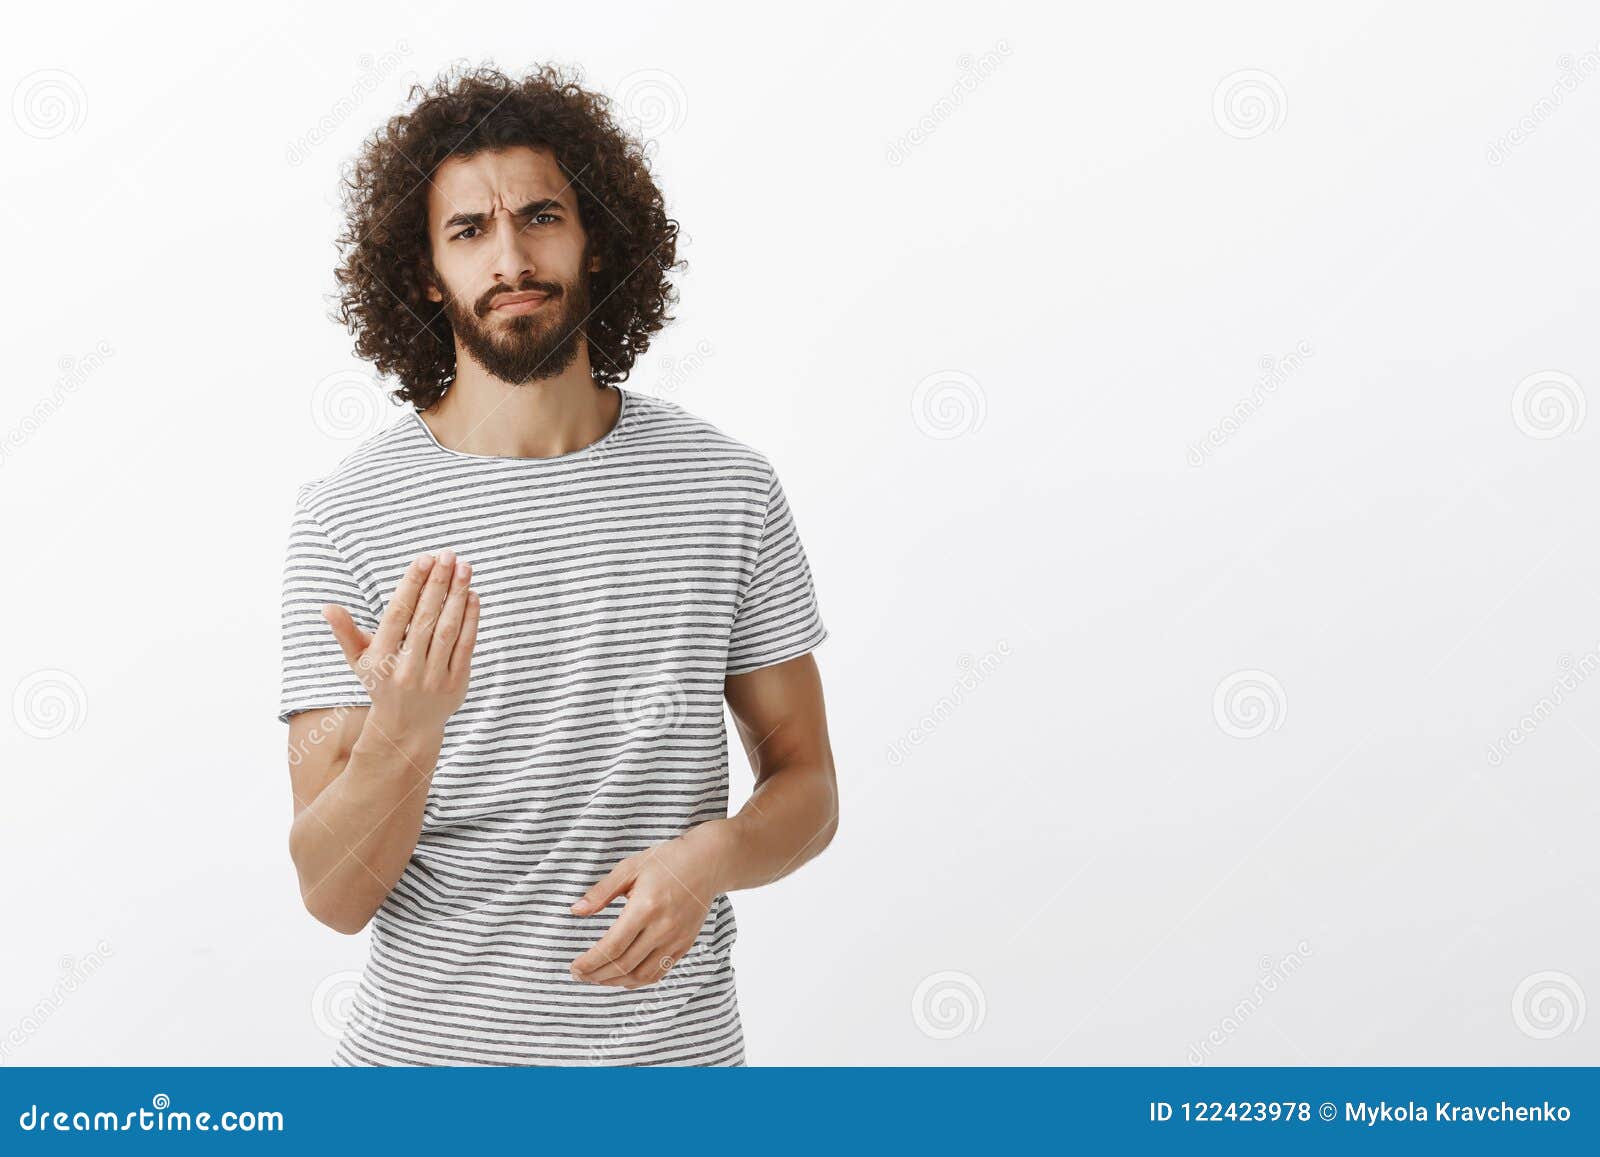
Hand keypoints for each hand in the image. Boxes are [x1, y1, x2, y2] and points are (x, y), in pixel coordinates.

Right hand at [322, 549, 479, 735]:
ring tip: (464, 568)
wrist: (407, 727)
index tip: (423, 558)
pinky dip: (471, 620)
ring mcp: (434, 677)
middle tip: (448, 554)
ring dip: (458, 596)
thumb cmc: (381, 683)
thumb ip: (345, 632)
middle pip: (425, 618)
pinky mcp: (457, 683)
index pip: (398, 614)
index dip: (412, 585)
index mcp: (380, 660)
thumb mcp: (358, 661)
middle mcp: (406, 669)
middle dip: (438, 583)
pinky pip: (465, 645)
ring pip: (447, 629)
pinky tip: (472, 596)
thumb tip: (327, 607)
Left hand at [567, 821, 733, 988]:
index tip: (574, 967)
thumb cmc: (667, 861)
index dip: (590, 962)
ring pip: (641, 975)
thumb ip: (601, 892)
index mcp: (645, 907)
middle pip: (624, 965)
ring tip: (597, 978)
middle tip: (579, 975)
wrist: (707, 862)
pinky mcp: (684, 945)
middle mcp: (662, 928)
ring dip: (615, 982)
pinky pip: (658, 973)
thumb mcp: (630, 867)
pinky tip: (622, 977)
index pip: (612, 947)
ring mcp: (676, 939)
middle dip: (596, 975)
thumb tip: (576, 911)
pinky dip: (637, 981)